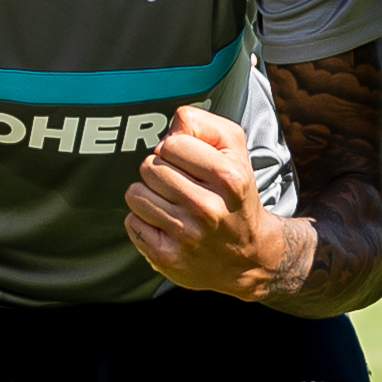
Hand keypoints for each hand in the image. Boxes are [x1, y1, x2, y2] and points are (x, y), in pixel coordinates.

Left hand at [125, 105, 308, 300]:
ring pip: (136, 194)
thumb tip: (172, 126)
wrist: (249, 255)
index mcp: (228, 177)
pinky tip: (165, 225)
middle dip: (159, 171)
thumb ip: (204, 125)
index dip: (174, 149)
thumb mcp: (235, 150)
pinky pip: (132, 221)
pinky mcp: (166, 256)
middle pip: (149, 168)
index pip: (171, 143)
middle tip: (179, 185)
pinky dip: (144, 221)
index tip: (187, 162)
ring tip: (171, 204)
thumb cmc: (235, 195)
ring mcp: (186, 234)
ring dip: (148, 196)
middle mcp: (207, 207)